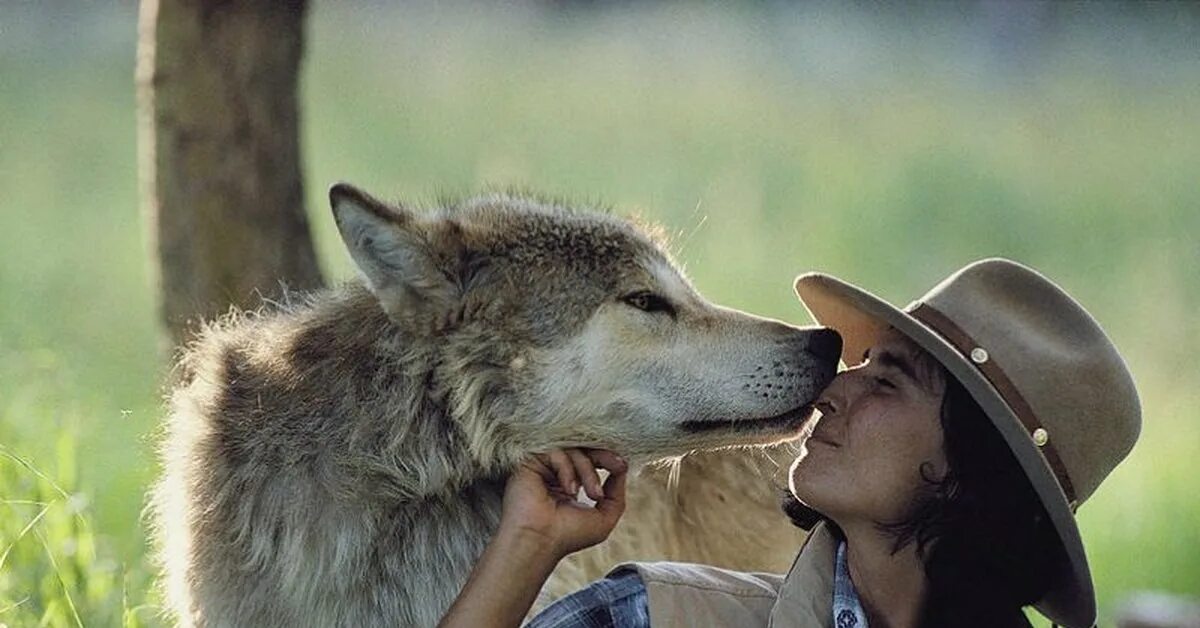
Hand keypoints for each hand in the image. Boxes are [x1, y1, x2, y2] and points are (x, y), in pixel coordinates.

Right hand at [498, 448, 627, 558]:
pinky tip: (569, 490)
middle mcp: (556, 474)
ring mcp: (544, 468)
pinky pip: (558, 453)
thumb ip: (616, 493)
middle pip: (584, 450)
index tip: (621, 465)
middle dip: (604, 457)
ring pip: (574, 451)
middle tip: (616, 466)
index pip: (591, 460)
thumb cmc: (568, 536)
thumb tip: (621, 467)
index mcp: (570, 485)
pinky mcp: (531, 462)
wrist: (540, 541)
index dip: (608, 458)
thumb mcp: (604, 518)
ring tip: (592, 494)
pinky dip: (569, 470)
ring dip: (589, 471)